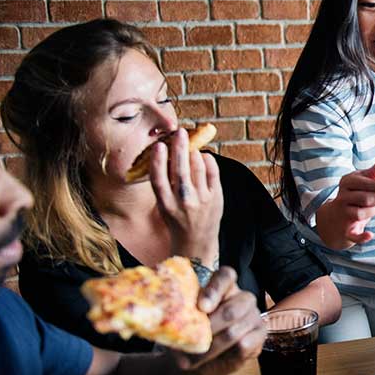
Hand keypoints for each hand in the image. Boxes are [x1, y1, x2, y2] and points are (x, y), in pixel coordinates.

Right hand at [151, 129, 222, 264]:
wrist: (196, 241)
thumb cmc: (177, 219)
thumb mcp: (164, 205)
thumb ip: (165, 184)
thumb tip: (168, 154)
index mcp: (166, 204)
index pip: (159, 179)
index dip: (158, 160)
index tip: (159, 145)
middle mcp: (183, 202)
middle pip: (180, 169)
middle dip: (180, 148)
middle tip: (179, 133)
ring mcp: (202, 200)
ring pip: (198, 168)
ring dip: (194, 152)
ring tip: (190, 145)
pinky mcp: (216, 198)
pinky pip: (213, 173)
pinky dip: (208, 161)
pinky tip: (204, 155)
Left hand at [170, 266, 264, 374]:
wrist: (202, 360)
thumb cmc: (192, 335)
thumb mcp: (182, 323)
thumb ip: (178, 318)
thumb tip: (165, 322)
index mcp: (223, 287)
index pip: (226, 276)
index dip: (214, 290)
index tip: (201, 308)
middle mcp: (242, 298)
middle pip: (231, 310)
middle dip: (209, 328)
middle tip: (192, 341)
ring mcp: (254, 316)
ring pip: (234, 332)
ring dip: (210, 349)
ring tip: (191, 360)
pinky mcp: (260, 335)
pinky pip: (244, 346)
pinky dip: (223, 356)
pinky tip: (209, 361)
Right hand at [315, 160, 374, 249]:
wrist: (334, 219)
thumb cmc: (355, 195)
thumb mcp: (362, 180)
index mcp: (347, 182)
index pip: (364, 181)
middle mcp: (342, 197)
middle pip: (365, 198)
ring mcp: (342, 214)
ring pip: (361, 214)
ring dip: (374, 211)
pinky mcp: (346, 231)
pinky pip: (354, 235)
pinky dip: (362, 237)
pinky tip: (370, 235)